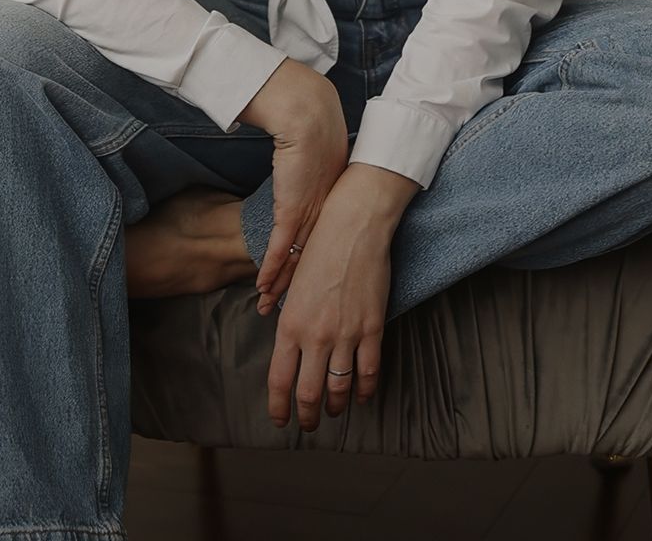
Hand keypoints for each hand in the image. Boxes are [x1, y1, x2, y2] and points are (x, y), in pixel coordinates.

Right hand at [253, 76, 348, 306]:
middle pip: (308, 261)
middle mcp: (324, 216)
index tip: (305, 287)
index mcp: (334, 204)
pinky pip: (279, 248)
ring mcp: (307, 215)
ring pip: (293, 261)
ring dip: (278, 285)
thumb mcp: (320, 155)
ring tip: (268, 307)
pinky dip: (270, 268)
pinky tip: (263, 287)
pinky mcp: (290, 210)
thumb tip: (308, 174)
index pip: (322, 246)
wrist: (310, 117)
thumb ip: (314, 170)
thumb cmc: (315, 127)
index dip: (312, 269)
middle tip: (288, 313)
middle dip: (296, 289)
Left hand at [264, 183, 391, 430]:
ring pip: (339, 388)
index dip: (279, 407)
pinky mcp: (371, 328)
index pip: (279, 380)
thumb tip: (289, 347)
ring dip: (335, 407)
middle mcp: (315, 335)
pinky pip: (368, 371)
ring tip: (332, 413)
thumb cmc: (318, 250)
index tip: (280, 420)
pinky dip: (364, 390)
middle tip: (309, 424)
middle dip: (308, 415)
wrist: (352, 227)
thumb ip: (290, 320)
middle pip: (309, 393)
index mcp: (289, 325)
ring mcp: (345, 334)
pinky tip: (361, 396)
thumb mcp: (294, 287)